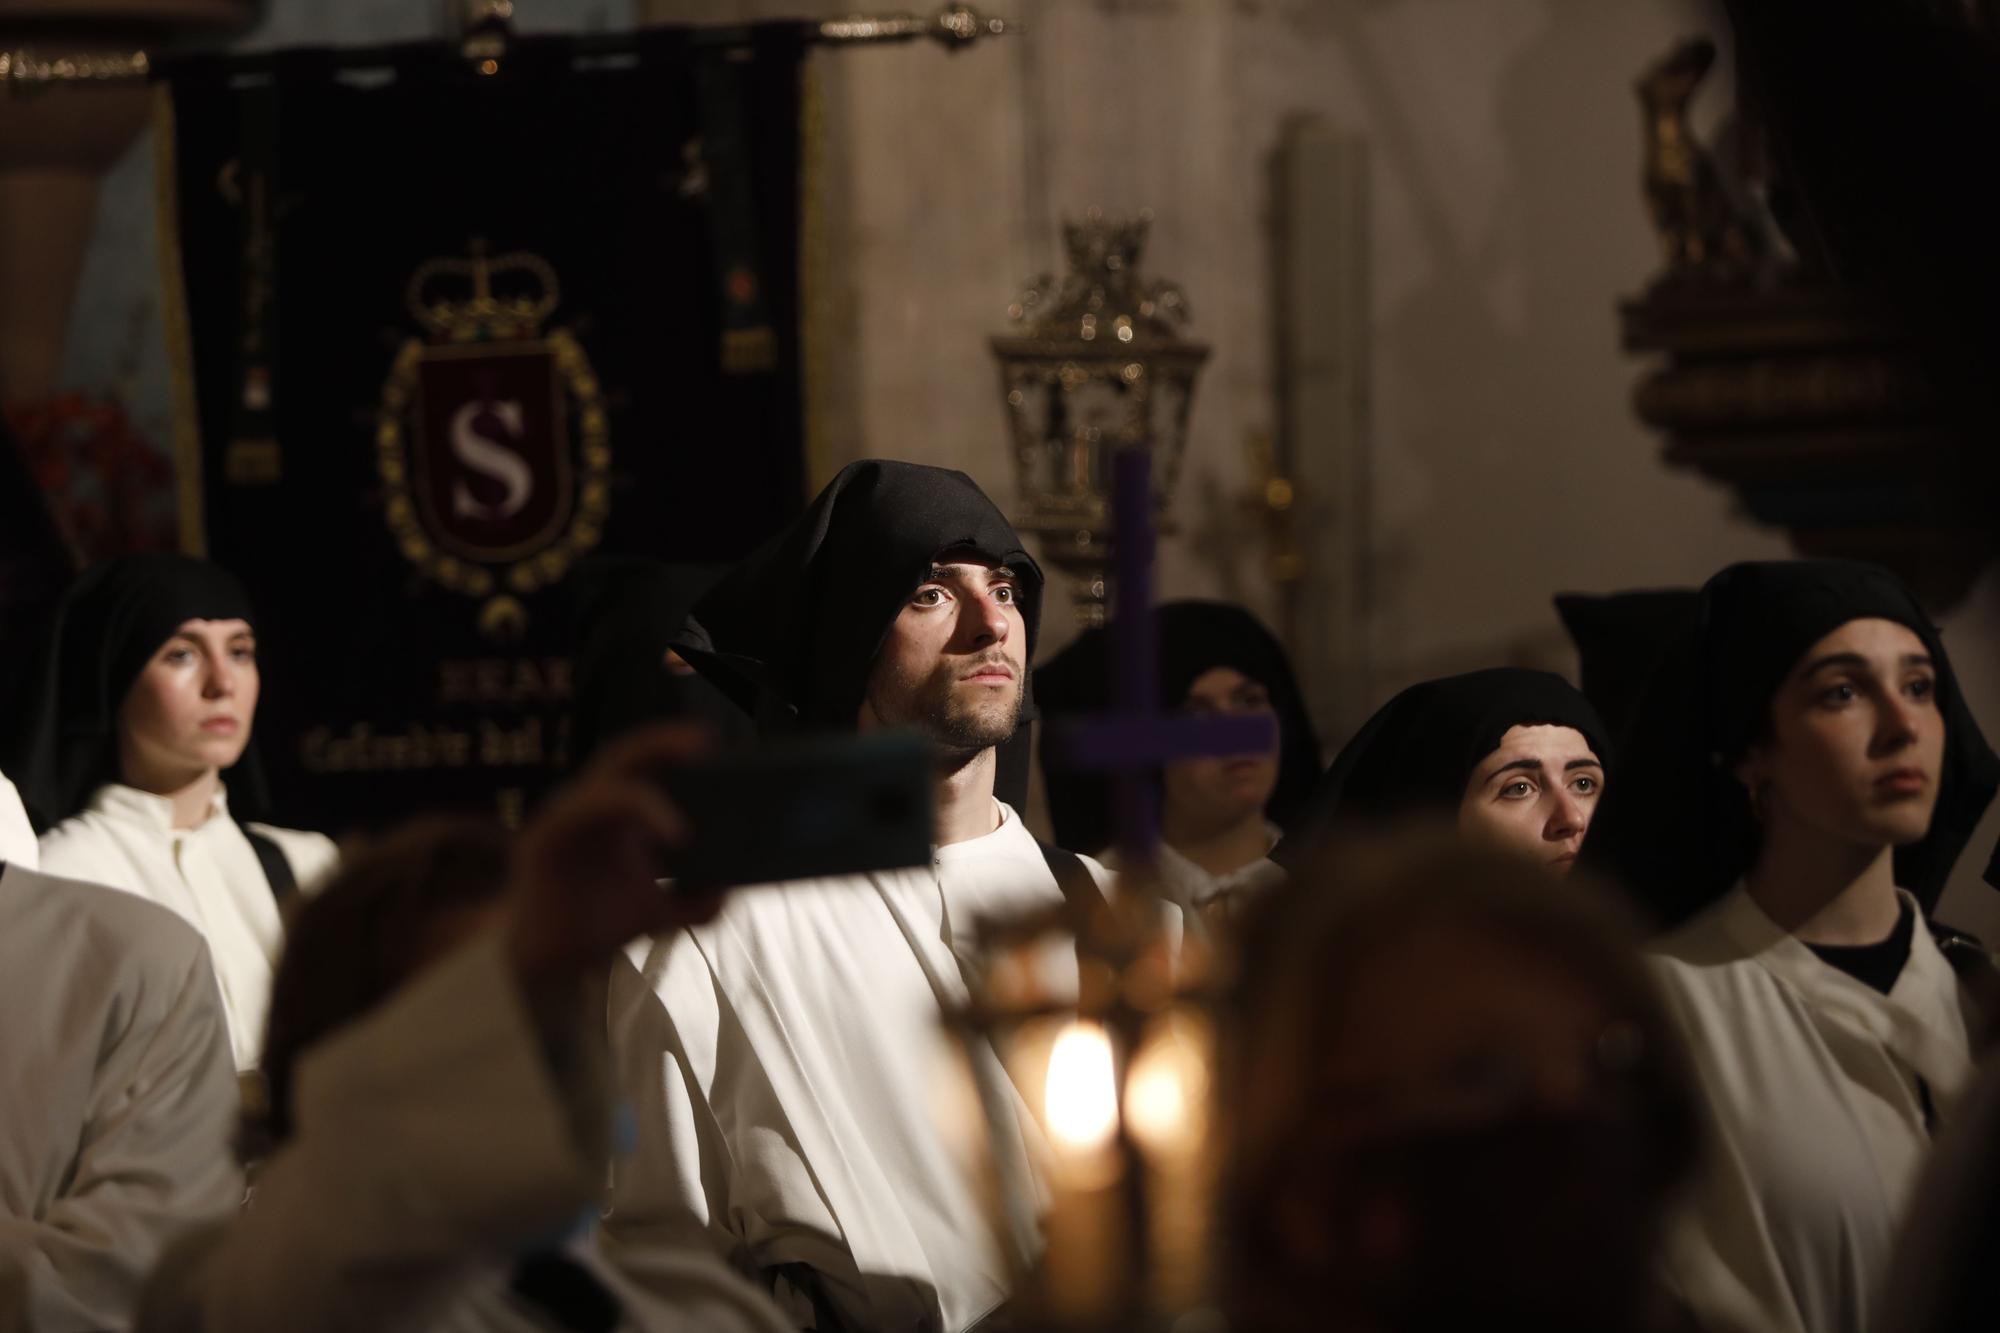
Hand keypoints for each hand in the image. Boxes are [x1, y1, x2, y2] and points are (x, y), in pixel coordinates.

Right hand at [503, 724, 724, 990]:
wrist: (546, 965)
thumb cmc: (596, 924)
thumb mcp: (659, 913)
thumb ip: (697, 902)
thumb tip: (730, 891)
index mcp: (618, 811)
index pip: (646, 763)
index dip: (674, 746)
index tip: (711, 741)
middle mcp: (591, 805)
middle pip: (623, 754)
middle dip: (661, 741)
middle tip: (703, 741)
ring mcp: (566, 817)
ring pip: (605, 781)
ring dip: (648, 798)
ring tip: (684, 833)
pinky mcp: (543, 839)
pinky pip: (585, 812)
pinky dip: (630, 818)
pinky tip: (669, 840)